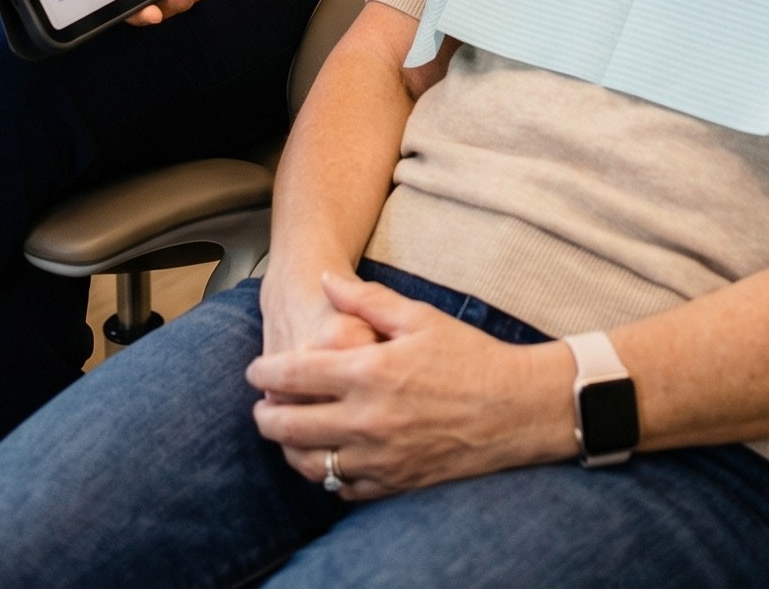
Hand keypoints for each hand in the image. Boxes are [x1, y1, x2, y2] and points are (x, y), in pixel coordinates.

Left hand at [247, 270, 576, 499]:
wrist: (514, 408)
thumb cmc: (469, 357)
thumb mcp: (419, 316)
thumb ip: (366, 298)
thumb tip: (326, 280)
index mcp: (369, 373)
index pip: (296, 376)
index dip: (266, 374)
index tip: (254, 372)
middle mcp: (368, 420)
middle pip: (292, 428)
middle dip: (266, 418)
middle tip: (260, 409)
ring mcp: (381, 458)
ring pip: (313, 465)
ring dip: (291, 452)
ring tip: (287, 437)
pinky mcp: (396, 483)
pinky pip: (345, 488)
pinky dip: (328, 476)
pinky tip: (328, 460)